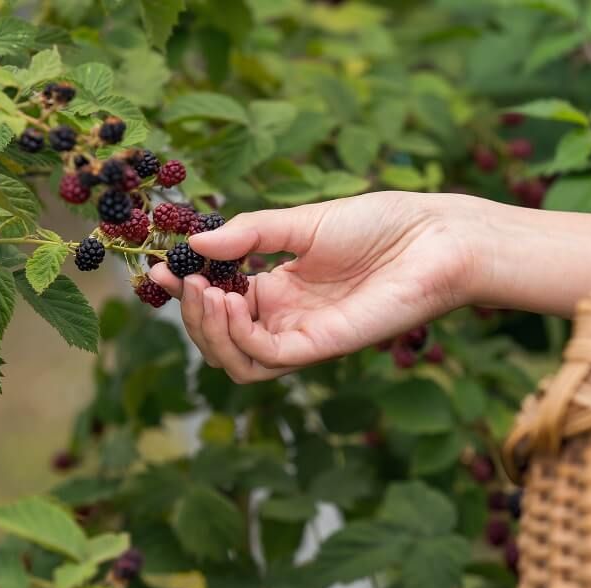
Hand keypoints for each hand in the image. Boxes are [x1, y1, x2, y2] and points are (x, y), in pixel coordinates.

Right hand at [149, 191, 478, 382]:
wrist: (435, 236)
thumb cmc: (381, 224)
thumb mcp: (302, 222)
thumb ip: (249, 233)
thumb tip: (193, 244)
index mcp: (280, 291)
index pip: (220, 305)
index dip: (185, 292)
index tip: (155, 269)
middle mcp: (288, 320)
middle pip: (222, 342)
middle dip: (192, 316)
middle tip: (183, 282)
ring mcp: (305, 337)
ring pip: (238, 362)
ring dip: (210, 332)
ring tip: (208, 292)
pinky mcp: (325, 347)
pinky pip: (269, 359)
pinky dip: (242, 336)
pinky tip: (236, 299)